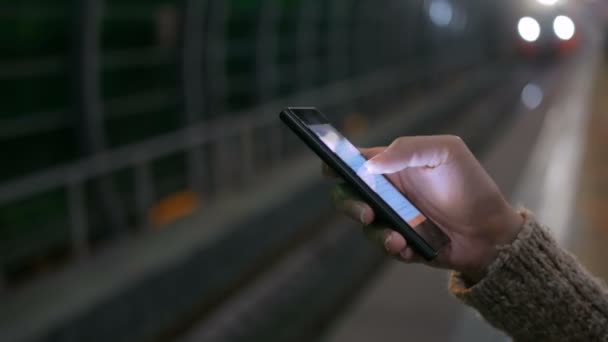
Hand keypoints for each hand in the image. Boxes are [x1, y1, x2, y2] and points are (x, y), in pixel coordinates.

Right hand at [325, 135, 523, 282]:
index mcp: (391, 165)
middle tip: (366, 212)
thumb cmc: (469, 183)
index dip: (335, 162)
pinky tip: (407, 246)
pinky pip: (385, 246)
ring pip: (364, 225)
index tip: (331, 170)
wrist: (492, 230)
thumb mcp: (445, 151)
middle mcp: (387, 191)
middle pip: (347, 194)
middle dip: (348, 203)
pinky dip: (393, 247)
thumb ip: (407, 149)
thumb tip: (370, 164)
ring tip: (395, 237)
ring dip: (374, 231)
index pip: (353, 160)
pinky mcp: (401, 243)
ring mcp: (393, 218)